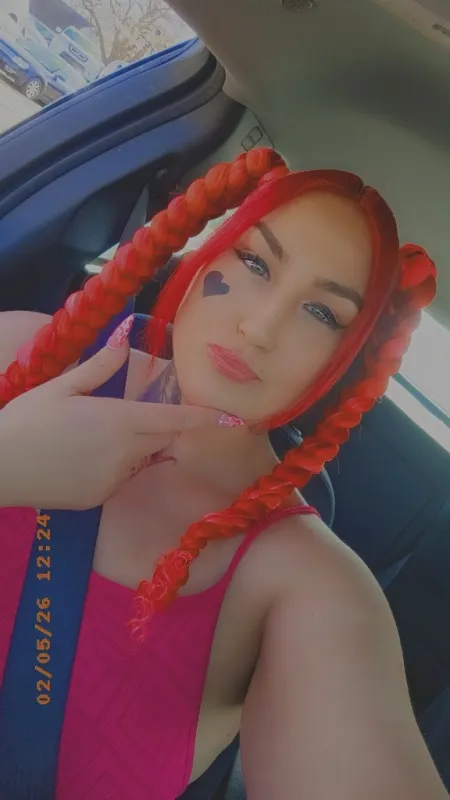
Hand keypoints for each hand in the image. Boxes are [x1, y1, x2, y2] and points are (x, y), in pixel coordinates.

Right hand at [0, 328, 240, 509]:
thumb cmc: (26, 421)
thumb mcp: (61, 386)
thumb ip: (100, 366)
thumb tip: (124, 340)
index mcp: (120, 420)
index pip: (174, 419)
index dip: (205, 419)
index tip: (233, 419)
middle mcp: (126, 453)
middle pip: (161, 439)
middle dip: (162, 428)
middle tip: (133, 415)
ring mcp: (113, 480)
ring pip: (140, 459)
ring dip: (133, 446)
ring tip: (90, 435)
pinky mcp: (99, 498)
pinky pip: (119, 478)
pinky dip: (113, 465)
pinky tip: (80, 456)